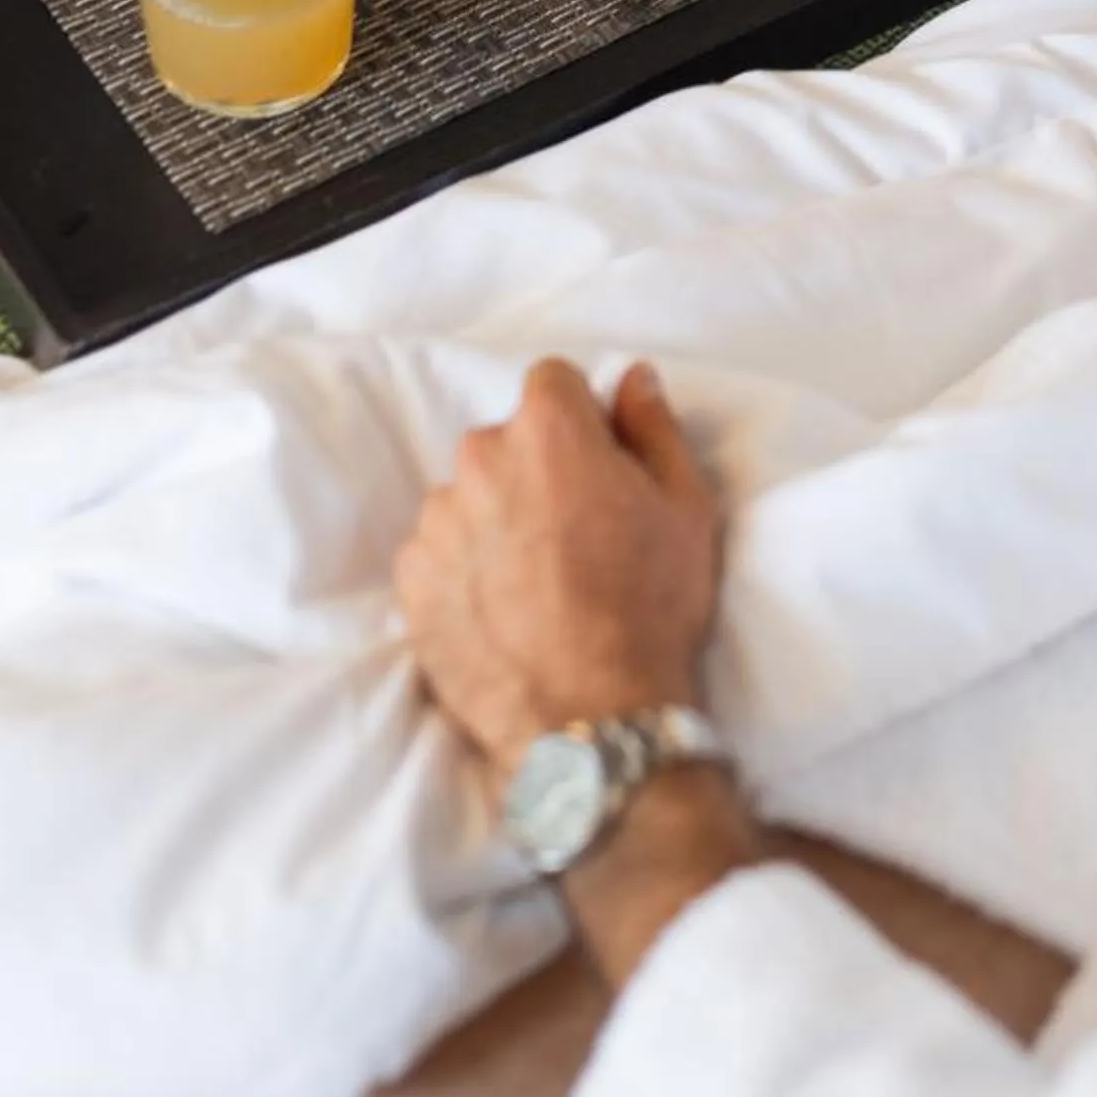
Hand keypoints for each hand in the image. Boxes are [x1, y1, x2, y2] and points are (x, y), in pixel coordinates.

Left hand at [395, 359, 721, 784]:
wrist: (590, 720)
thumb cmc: (650, 606)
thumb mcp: (685, 507)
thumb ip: (654, 427)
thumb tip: (632, 376)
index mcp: (548, 430)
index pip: (553, 381)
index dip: (581, 420)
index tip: (599, 467)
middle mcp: (480, 460)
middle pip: (506, 442)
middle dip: (535, 471)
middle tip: (573, 535)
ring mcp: (438, 522)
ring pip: (469, 498)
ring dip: (495, 521)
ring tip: (535, 584)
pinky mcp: (411, 582)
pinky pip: (438, 554)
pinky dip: (463, 571)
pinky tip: (502, 613)